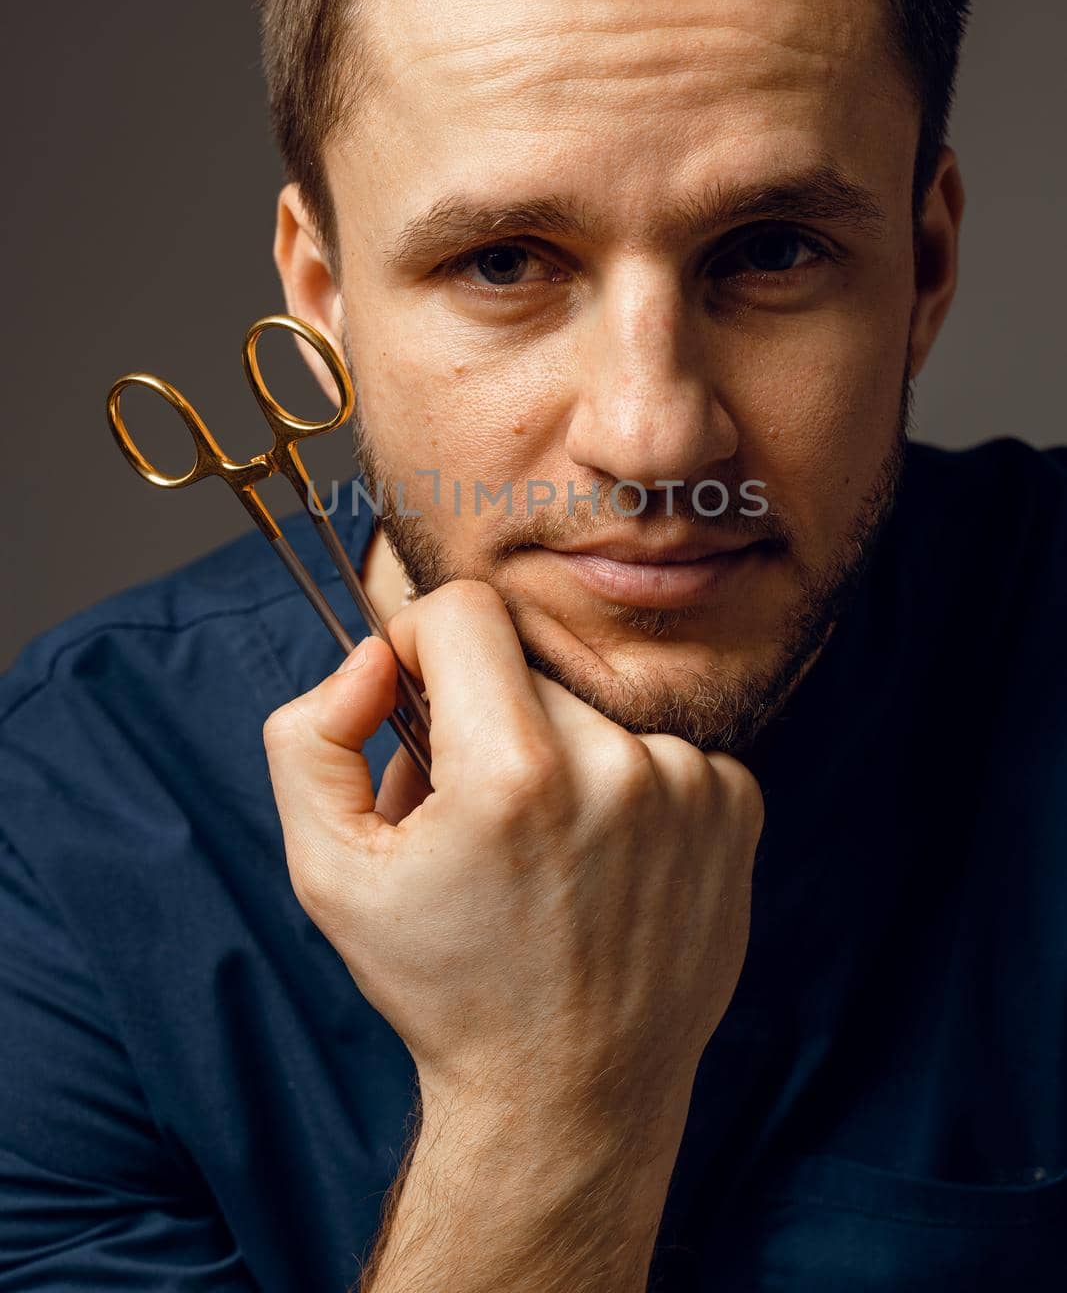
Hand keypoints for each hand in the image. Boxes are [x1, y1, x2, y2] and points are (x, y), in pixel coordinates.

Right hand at [262, 580, 763, 1153]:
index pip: (466, 610)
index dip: (419, 642)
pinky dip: (622, 786)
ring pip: (589, 709)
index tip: (414, 700)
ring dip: (555, 753)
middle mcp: (617, 766)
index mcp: (514, 773)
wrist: (570, 1096)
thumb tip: (374, 658)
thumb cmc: (444, 986)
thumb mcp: (329, 872)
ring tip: (536, 851)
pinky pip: (655, 747)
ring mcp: (691, 785)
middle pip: (523, 666)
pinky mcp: (738, 806)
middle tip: (469, 812)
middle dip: (480, 718)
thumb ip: (312, 738)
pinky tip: (602, 863)